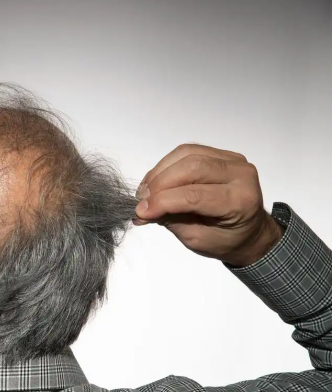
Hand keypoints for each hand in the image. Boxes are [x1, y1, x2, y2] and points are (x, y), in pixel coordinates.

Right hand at [133, 143, 284, 266]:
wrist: (250, 231)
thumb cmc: (225, 240)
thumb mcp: (196, 238)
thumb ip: (171, 220)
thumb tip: (142, 209)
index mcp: (240, 202)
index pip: (194, 196)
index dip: (163, 201)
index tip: (141, 212)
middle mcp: (241, 175)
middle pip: (191, 168)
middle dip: (159, 183)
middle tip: (142, 200)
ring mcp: (233, 160)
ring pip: (187, 154)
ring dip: (160, 171)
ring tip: (146, 190)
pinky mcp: (222, 153)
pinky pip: (188, 151)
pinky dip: (167, 164)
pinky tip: (156, 179)